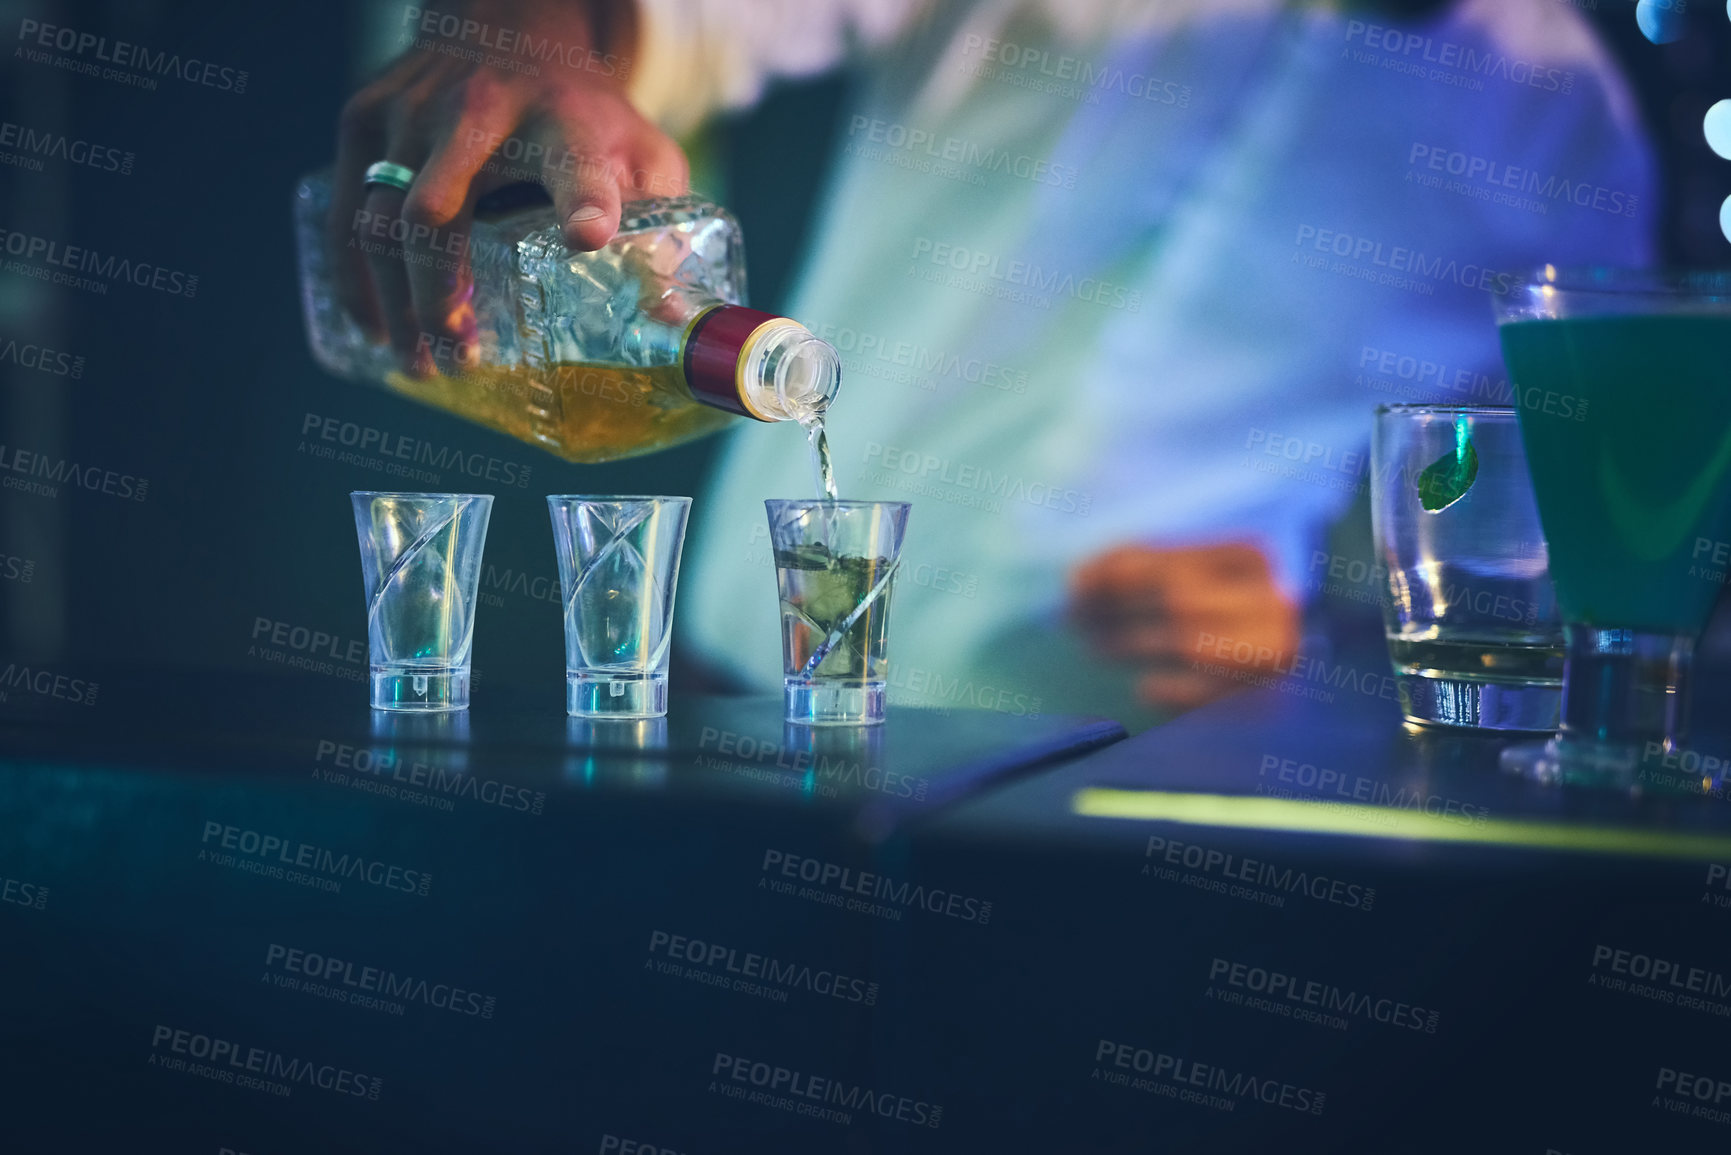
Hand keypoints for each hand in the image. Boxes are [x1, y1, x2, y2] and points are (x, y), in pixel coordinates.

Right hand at [329, 0, 687, 373]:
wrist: (506, 26)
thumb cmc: (581, 115)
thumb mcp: (638, 154)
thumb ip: (662, 229)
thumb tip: (669, 324)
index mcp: (563, 122)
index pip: (576, 161)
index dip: (584, 198)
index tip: (589, 235)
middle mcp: (481, 111)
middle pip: (441, 211)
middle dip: (441, 291)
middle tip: (460, 357)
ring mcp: (412, 112)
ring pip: (382, 218)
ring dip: (396, 301)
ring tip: (421, 362)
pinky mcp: (365, 117)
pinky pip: (348, 209)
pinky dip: (356, 277)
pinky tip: (375, 326)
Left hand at [1070, 543, 1300, 712]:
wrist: (1305, 669)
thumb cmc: (1224, 610)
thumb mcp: (1192, 574)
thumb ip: (1139, 568)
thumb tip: (1079, 580)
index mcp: (1252, 556)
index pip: (1168, 559)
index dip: (1111, 571)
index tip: (1073, 585)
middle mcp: (1271, 598)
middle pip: (1175, 600)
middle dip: (1115, 610)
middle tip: (1074, 619)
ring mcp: (1277, 649)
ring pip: (1190, 643)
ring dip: (1130, 645)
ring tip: (1096, 645)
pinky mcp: (1273, 697)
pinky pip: (1211, 694)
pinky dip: (1172, 692)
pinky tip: (1144, 689)